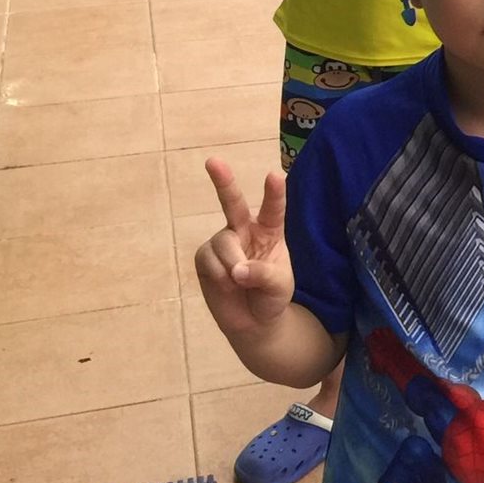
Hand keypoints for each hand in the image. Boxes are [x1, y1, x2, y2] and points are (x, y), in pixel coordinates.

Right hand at [193, 157, 293, 337]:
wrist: (252, 321)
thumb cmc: (271, 295)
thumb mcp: (279, 285)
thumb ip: (263, 274)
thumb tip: (237, 270)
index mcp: (270, 230)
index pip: (273, 209)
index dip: (273, 193)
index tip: (275, 176)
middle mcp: (244, 230)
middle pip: (232, 203)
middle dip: (222, 181)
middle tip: (213, 161)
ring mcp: (223, 242)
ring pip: (223, 243)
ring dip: (232, 264)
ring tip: (239, 282)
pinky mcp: (204, 258)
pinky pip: (208, 260)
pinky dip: (218, 275)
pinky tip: (226, 285)